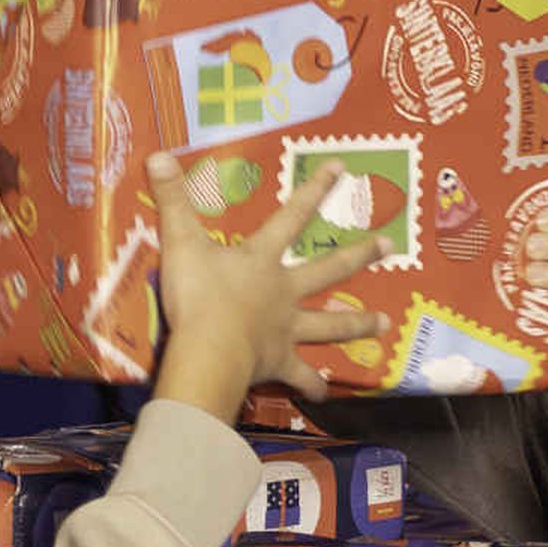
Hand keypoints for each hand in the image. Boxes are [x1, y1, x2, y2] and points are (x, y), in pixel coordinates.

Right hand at [147, 152, 392, 421]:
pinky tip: (324, 392)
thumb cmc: (197, 296)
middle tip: (390, 245)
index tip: (340, 168)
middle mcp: (284, 292)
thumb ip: (172, 200)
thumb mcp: (180, 242)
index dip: (314, 190)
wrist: (208, 351)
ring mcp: (286, 329)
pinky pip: (300, 376)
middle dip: (359, 255)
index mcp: (262, 261)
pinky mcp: (279, 362)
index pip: (291, 216)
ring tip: (385, 324)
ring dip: (358, 324)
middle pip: (328, 271)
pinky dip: (312, 385)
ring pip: (331, 325)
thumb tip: (157, 154)